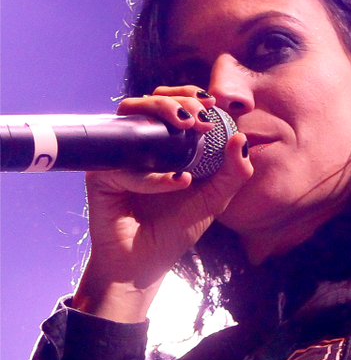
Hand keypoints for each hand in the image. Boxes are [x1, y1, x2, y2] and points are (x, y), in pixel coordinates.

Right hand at [73, 87, 252, 322]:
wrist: (143, 264)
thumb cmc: (175, 229)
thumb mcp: (214, 200)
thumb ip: (234, 173)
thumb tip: (241, 139)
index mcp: (165, 144)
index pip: (173, 104)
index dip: (189, 95)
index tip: (214, 104)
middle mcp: (139, 144)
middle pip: (149, 100)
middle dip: (176, 99)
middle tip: (199, 117)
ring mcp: (118, 156)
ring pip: (129, 114)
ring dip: (160, 113)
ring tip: (188, 129)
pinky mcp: (100, 175)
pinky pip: (126, 166)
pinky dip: (154, 176)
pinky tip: (177, 184)